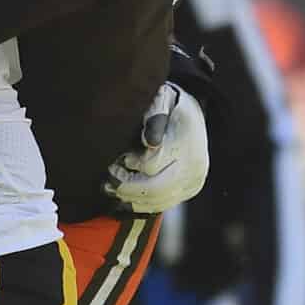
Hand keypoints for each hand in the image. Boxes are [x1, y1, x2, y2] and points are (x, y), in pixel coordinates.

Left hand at [104, 81, 209, 213]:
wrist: (194, 116)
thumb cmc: (172, 106)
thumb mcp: (162, 99)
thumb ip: (154, 115)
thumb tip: (150, 142)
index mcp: (186, 141)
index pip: (153, 163)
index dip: (132, 163)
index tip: (122, 157)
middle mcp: (194, 165)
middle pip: (156, 188)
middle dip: (127, 187)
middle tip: (110, 179)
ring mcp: (193, 180)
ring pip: (158, 201)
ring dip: (131, 198)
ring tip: (113, 188)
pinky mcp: (190, 190)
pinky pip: (163, 205)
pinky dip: (142, 204)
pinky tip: (126, 197)